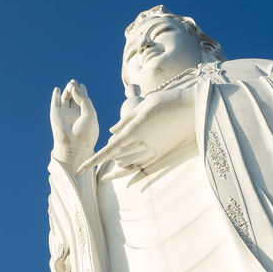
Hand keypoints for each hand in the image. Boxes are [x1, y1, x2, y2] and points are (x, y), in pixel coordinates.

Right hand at [50, 80, 98, 171]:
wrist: (73, 146)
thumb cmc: (85, 133)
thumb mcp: (90, 114)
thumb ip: (84, 99)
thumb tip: (74, 87)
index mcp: (85, 114)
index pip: (84, 98)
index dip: (83, 91)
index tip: (82, 87)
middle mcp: (75, 113)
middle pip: (74, 96)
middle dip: (75, 87)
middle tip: (74, 82)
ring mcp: (64, 113)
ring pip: (65, 97)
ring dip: (68, 89)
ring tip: (70, 84)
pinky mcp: (55, 114)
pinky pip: (55, 102)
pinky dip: (55, 95)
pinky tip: (57, 89)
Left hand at [78, 85, 195, 173]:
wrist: (192, 110)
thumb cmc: (167, 102)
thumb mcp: (142, 106)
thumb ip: (125, 120)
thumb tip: (111, 132)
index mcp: (134, 131)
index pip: (108, 150)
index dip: (93, 160)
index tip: (80, 168)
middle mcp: (142, 144)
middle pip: (116, 157)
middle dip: (106, 156)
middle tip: (101, 153)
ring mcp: (152, 150)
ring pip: (128, 162)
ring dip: (117, 162)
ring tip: (110, 163)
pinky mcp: (160, 153)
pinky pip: (140, 164)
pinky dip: (129, 166)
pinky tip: (122, 169)